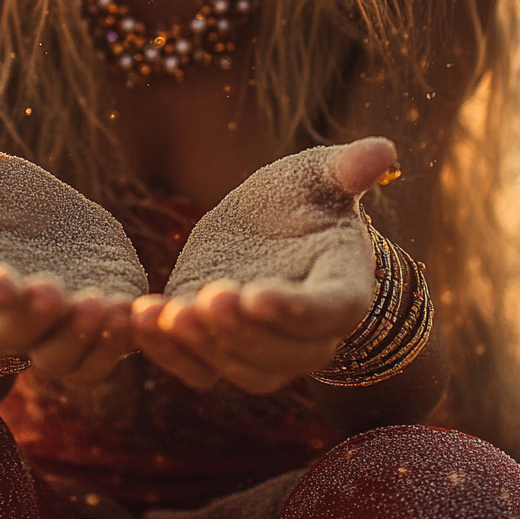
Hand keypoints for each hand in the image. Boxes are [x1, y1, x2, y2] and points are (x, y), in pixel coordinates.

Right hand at [0, 237, 133, 383]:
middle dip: (27, 317)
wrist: (55, 229)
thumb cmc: (8, 200)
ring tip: (100, 306)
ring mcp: (44, 333)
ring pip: (53, 357)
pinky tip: (131, 317)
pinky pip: (94, 364)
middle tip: (52, 291)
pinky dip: (112, 348)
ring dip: (75, 338)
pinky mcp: (87, 337)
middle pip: (2, 334)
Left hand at [133, 138, 396, 392]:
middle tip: (208, 297)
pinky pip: (195, 368)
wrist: (267, 227)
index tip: (259, 295)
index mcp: (342, 287)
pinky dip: (165, 351)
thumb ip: (346, 167)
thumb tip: (383, 149)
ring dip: (200, 346)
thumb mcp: (317, 174)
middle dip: (242, 331)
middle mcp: (308, 334)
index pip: (329, 310)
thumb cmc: (301, 196)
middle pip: (283, 354)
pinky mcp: (216, 348)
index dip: (296, 310)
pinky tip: (136, 319)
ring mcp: (262, 349)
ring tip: (163, 313)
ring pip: (240, 369)